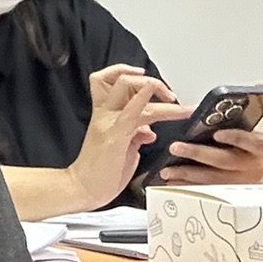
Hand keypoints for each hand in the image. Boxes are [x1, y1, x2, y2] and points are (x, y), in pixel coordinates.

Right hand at [66, 65, 189, 211]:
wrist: (84, 188)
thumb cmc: (100, 172)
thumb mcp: (123, 148)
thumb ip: (135, 135)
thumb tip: (149, 130)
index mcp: (105, 115)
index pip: (110, 81)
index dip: (128, 73)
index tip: (148, 80)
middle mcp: (105, 114)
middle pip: (122, 80)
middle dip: (151, 82)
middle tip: (169, 96)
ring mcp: (109, 123)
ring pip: (129, 89)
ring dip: (159, 91)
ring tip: (179, 104)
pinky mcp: (115, 136)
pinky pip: (132, 112)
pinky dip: (145, 102)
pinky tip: (164, 103)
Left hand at [156, 127, 262, 187]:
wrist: (248, 167)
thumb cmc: (243, 142)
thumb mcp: (246, 124)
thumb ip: (249, 106)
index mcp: (261, 146)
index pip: (255, 142)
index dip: (237, 138)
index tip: (218, 134)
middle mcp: (254, 165)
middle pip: (227, 161)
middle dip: (199, 154)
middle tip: (177, 147)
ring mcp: (242, 182)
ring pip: (214, 180)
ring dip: (188, 174)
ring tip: (168, 168)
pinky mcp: (228, 193)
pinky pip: (206, 192)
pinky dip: (187, 186)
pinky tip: (173, 181)